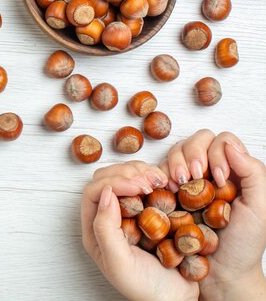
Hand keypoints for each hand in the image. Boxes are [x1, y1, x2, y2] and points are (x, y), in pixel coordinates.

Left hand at [81, 161, 198, 300]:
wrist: (175, 299)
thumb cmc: (144, 286)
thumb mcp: (118, 261)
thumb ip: (105, 228)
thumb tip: (106, 193)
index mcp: (95, 228)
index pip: (94, 192)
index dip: (114, 182)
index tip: (139, 187)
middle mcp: (109, 215)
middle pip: (108, 178)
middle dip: (128, 173)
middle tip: (151, 183)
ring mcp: (130, 209)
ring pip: (126, 175)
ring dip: (142, 171)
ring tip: (160, 181)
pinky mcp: (150, 207)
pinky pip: (146, 181)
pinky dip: (156, 176)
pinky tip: (167, 183)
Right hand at [160, 130, 265, 300]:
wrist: (219, 275)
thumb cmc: (242, 246)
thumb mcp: (260, 209)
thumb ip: (253, 173)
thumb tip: (230, 145)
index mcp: (234, 172)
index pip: (222, 141)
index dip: (216, 153)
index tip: (217, 178)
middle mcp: (210, 172)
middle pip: (197, 139)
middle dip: (192, 154)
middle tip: (194, 176)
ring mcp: (187, 181)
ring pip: (176, 150)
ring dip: (175, 163)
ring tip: (178, 184)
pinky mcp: (167, 192)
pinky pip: (158, 171)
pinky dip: (160, 175)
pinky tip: (166, 189)